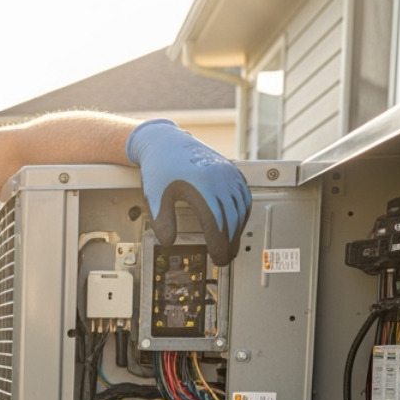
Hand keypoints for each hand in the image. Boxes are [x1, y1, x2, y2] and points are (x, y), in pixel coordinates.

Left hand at [125, 119, 250, 266]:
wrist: (165, 141)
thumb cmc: (160, 167)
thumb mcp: (156, 197)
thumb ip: (163, 222)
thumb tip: (169, 243)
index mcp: (202, 186)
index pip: (217, 224)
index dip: (219, 245)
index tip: (219, 258)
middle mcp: (220, 178)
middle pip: (232, 219)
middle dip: (230, 242)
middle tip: (225, 258)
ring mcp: (228, 173)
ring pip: (241, 208)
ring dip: (238, 229)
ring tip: (230, 244)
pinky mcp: (232, 169)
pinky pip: (244, 195)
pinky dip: (242, 212)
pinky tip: (237, 222)